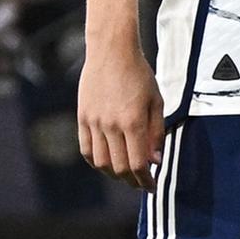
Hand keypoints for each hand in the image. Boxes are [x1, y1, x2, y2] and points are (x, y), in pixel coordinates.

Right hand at [76, 38, 163, 189]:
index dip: (146, 180)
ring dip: (114, 174)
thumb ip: (157, 133)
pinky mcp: (82, 118)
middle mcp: (111, 125)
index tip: (152, 186)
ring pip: (101, 162)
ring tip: (125, 175)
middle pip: (119, 167)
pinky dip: (96, 162)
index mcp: (133, 122)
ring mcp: (94, 122)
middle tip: (141, 183)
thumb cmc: (139, 75)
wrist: (111, 53)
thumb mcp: (157, 102)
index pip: (138, 163)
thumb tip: (155, 160)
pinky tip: (106, 163)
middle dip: (132, 181)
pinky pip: (86, 149)